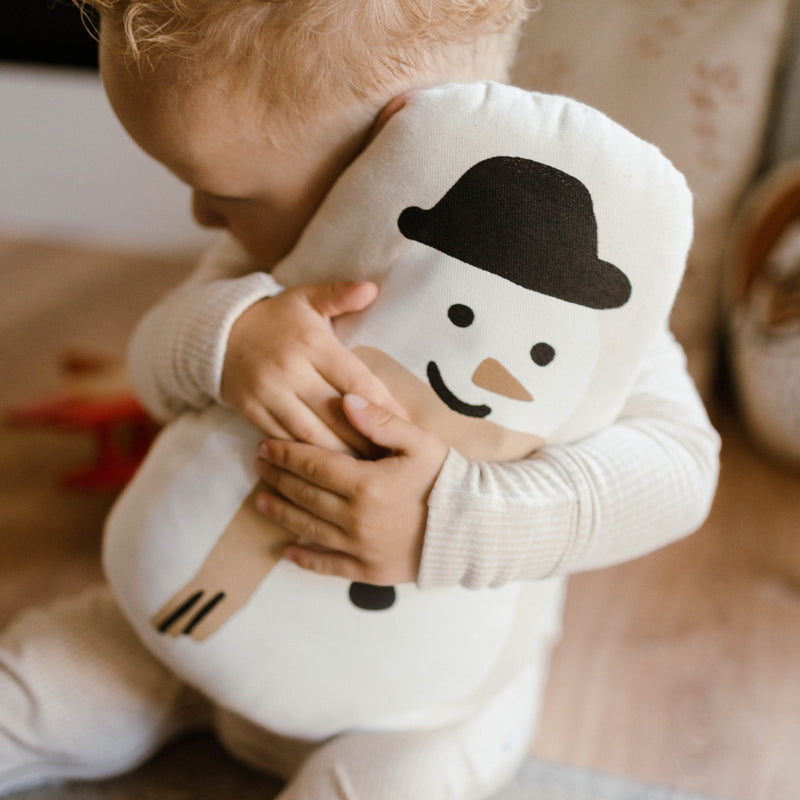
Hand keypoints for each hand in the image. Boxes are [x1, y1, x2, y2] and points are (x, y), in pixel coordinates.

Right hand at [222, 281, 405, 455]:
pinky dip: (308, 458)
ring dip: (340, 456)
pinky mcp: (250, 412)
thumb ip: (339, 294)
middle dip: (366, 439)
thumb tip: (371, 289)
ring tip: (366, 471)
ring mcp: (268, 394)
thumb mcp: (306, 297)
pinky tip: (329, 471)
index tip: (405, 425)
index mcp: (311, 342)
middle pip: (336, 415)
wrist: (218, 333)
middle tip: (391, 457)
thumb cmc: (277, 318)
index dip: (382, 407)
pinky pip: (285, 441)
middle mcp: (289, 370)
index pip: (355, 381)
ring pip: (311, 436)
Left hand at [254, 394, 448, 584]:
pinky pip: (328, 566)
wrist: (476, 528)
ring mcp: (360, 548)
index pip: (313, 465)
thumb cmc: (449, 479)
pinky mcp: (368, 571)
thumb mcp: (421, 442)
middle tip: (259, 465)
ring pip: (308, 528)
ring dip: (280, 514)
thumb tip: (346, 399)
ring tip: (260, 502)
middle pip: (304, 495)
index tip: (266, 445)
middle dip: (278, 478)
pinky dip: (305, 559)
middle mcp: (355, 518)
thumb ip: (381, 421)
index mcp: (365, 484)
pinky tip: (286, 552)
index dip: (286, 454)